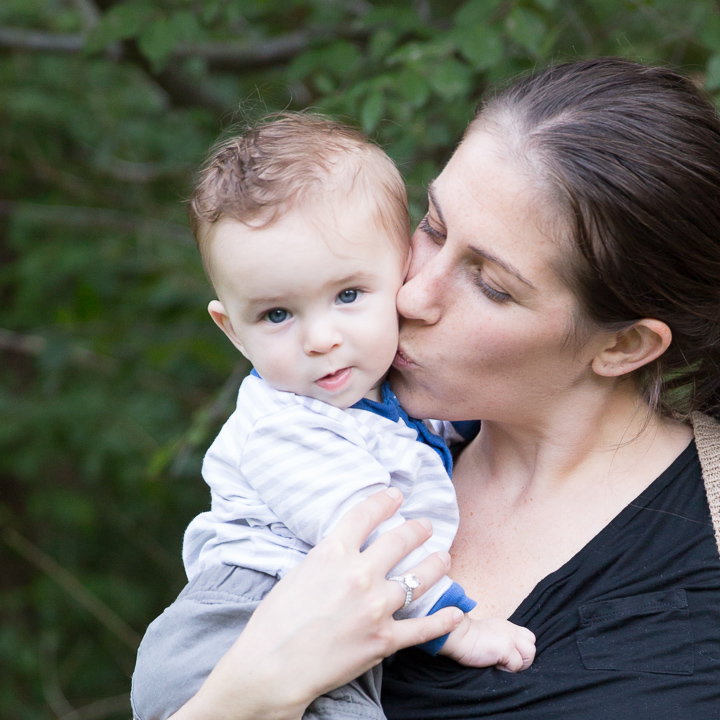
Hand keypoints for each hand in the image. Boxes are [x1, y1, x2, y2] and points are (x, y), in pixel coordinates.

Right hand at [172, 488, 462, 719]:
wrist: (272, 666)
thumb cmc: (275, 621)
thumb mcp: (298, 573)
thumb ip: (327, 558)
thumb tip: (344, 551)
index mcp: (333, 553)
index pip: (365, 515)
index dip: (385, 501)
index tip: (396, 496)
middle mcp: (359, 574)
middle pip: (399, 540)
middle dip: (417, 529)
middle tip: (425, 525)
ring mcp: (375, 607)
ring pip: (418, 577)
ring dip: (435, 564)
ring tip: (443, 557)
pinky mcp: (384, 639)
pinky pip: (424, 627)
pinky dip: (444, 619)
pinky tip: (456, 611)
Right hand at [439, 616, 535, 671]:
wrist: (455, 634)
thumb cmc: (466, 638)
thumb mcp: (488, 633)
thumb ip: (500, 639)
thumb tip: (506, 655)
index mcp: (506, 626)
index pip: (527, 637)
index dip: (520, 650)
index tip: (506, 656)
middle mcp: (511, 630)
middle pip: (531, 645)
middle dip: (523, 658)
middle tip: (506, 663)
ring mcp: (509, 638)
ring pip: (530, 654)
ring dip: (518, 664)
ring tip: (502, 664)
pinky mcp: (505, 648)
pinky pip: (516, 666)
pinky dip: (507, 670)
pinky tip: (494, 665)